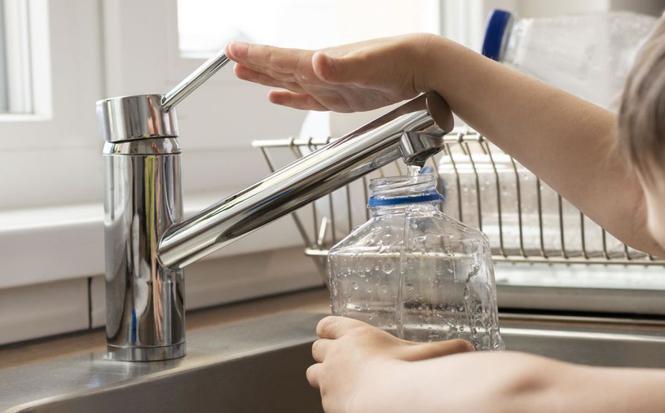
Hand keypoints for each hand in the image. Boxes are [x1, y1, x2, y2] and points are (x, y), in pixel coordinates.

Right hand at [225, 34, 443, 111]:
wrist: (422, 68)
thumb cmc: (397, 61)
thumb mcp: (368, 66)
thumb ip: (340, 67)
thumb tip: (315, 61)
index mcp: (322, 63)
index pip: (280, 58)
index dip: (255, 56)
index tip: (231, 51)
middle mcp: (322, 72)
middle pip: (279, 68)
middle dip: (254, 65)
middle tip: (229, 59)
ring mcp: (331, 85)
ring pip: (289, 81)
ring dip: (266, 79)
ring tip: (244, 74)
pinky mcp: (342, 98)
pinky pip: (308, 98)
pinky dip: (291, 98)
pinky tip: (277, 97)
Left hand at [306, 316, 473, 412]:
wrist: (389, 402)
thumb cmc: (408, 372)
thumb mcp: (429, 353)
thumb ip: (448, 349)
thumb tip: (470, 349)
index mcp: (355, 334)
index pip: (328, 324)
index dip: (330, 330)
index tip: (335, 335)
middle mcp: (336, 353)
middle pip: (315, 347)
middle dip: (326, 353)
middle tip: (341, 361)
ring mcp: (329, 379)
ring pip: (312, 372)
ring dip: (323, 376)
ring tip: (342, 382)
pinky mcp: (328, 402)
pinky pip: (324, 399)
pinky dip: (335, 400)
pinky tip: (352, 404)